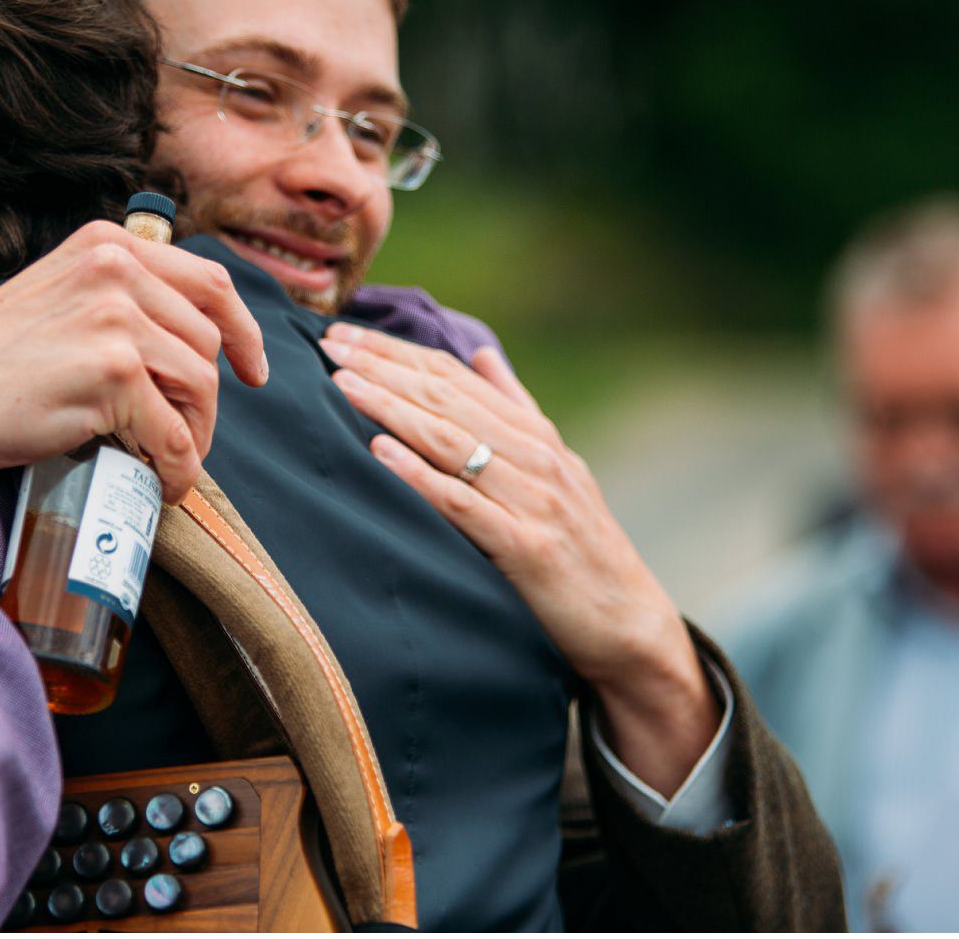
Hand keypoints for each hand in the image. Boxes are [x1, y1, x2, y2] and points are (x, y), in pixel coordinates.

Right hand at [0, 221, 266, 530]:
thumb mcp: (58, 297)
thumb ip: (117, 299)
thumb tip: (193, 343)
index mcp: (109, 245)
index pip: (210, 283)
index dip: (242, 332)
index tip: (253, 370)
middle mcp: (117, 270)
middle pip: (208, 342)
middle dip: (207, 400)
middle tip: (185, 439)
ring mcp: (116, 319)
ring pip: (199, 387)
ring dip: (195, 435)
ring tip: (166, 461)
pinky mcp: (111, 373)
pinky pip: (174, 434)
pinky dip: (176, 468)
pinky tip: (161, 484)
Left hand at [320, 321, 718, 795]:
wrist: (630, 624)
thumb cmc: (583, 546)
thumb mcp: (557, 467)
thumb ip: (517, 408)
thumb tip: (482, 352)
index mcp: (536, 436)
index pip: (455, 378)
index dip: (397, 352)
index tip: (344, 334)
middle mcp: (535, 458)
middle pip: (446, 400)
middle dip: (383, 368)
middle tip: (328, 344)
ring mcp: (533, 501)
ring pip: (451, 442)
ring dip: (393, 408)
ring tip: (343, 386)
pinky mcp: (527, 548)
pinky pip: (464, 506)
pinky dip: (421, 476)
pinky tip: (381, 452)